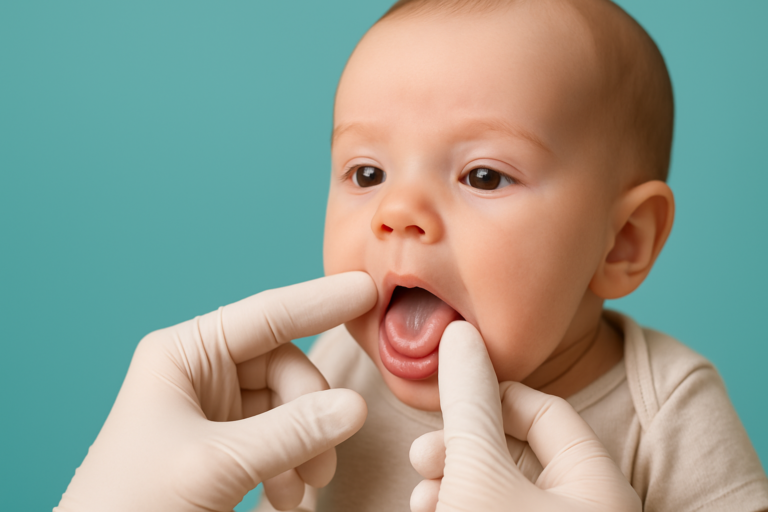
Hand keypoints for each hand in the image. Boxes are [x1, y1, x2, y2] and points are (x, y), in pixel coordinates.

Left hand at [56, 272, 376, 511]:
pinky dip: (293, 463)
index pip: (268, 315)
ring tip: (303, 485)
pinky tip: (285, 494)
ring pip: (290, 405)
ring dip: (306, 445)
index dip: (321, 301)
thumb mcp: (216, 462)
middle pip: (287, 367)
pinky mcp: (227, 443)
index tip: (369, 290)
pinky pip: (281, 435)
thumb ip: (291, 432)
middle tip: (321, 458)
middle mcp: (202, 372)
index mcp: (184, 353)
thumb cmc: (134, 504)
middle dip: (312, 411)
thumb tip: (355, 407)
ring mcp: (216, 409)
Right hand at [409, 321, 640, 511]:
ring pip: (502, 487)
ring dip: (454, 478)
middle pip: (519, 449)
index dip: (491, 394)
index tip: (449, 396)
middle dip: (462, 444)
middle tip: (424, 454)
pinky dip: (463, 504)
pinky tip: (430, 509)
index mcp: (601, 486)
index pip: (547, 411)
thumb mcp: (479, 473)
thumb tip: (460, 332)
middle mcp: (589, 509)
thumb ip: (470, 402)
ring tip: (422, 493)